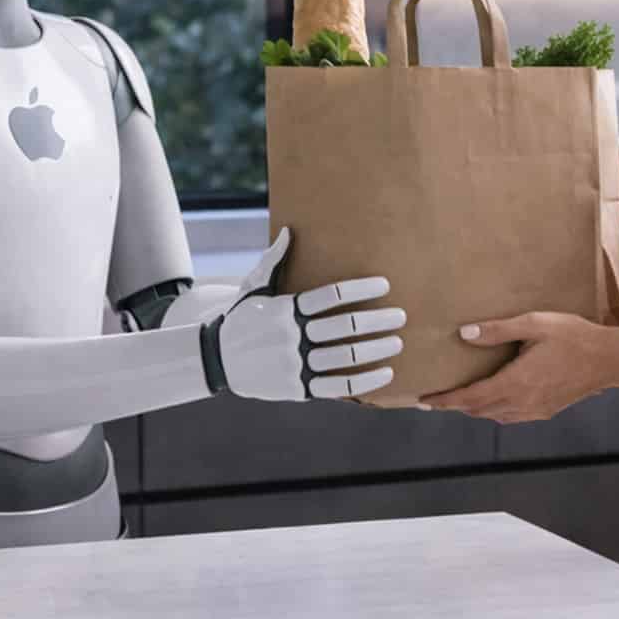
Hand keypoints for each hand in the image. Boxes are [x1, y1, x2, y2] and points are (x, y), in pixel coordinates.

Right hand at [206, 228, 404, 401]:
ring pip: (345, 356)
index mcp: (284, 308)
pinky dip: (365, 381)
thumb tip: (290, 230)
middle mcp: (291, 335)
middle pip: (344, 326)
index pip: (331, 295)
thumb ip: (274, 261)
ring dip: (376, 348)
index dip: (361, 289)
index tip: (385, 285)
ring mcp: (294, 363)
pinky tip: (385, 372)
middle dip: (377, 320)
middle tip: (400, 316)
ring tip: (397, 342)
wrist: (217, 361)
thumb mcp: (253, 289)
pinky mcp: (297, 389)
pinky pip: (338, 386)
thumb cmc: (242, 319)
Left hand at [419, 312, 616, 422]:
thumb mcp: (534, 324)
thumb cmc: (573, 338)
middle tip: (435, 398)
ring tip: (459, 397)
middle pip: (478, 410)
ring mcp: (534, 410)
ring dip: (474, 408)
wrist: (609, 360)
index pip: (470, 398)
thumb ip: (498, 331)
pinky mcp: (545, 411)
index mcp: (515, 382)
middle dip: (454, 406)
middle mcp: (522, 402)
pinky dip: (494, 410)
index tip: (423, 401)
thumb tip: (464, 334)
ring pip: (494, 416)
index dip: (444, 401)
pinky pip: (510, 417)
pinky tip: (493, 398)